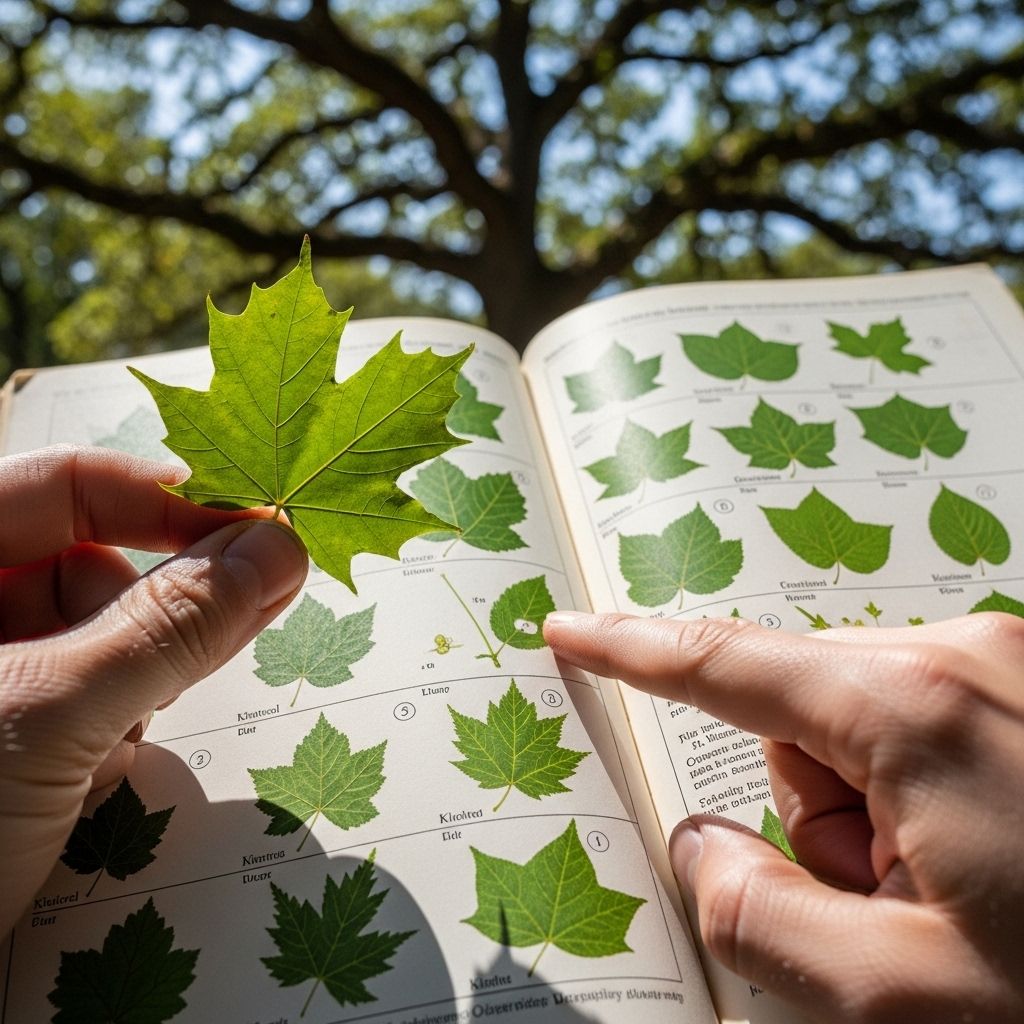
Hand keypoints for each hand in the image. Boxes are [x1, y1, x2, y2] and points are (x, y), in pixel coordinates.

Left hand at [0, 446, 307, 933]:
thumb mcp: (48, 714)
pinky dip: (120, 727)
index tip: (255, 528)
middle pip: (92, 561)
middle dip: (163, 601)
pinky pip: (97, 698)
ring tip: (118, 739)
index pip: (64, 485)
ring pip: (105, 637)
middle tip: (249, 610)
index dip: (163, 499)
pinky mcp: (19, 740)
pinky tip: (101, 772)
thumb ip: (169, 626)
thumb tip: (276, 550)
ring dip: (143, 677)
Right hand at [544, 611, 1023, 1021]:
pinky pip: (923, 721)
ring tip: (956, 889)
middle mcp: (962, 655)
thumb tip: (700, 843)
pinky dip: (924, 789)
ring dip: (875, 808)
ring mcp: (1008, 663)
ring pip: (862, 722)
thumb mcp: (897, 1003)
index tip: (567, 630)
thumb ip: (756, 918)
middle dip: (815, 806)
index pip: (723, 664)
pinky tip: (991, 856)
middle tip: (890, 900)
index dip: (630, 652)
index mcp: (912, 710)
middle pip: (800, 712)